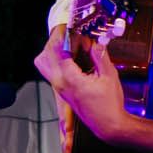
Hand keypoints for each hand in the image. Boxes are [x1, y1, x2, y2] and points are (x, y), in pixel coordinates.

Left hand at [34, 29, 130, 144]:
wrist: (108, 125)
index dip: (65, 34)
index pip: (58, 49)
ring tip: (72, 44)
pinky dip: (57, 58)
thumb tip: (94, 41)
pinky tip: (74, 56)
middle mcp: (58, 83)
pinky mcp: (60, 90)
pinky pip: (51, 69)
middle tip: (72, 32)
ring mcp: (58, 87)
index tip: (73, 26)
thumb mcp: (109, 75)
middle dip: (57, 39)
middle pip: (46, 53)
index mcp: (69, 78)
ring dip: (54, 49)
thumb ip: (99, 55)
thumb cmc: (109, 105)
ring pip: (44, 62)